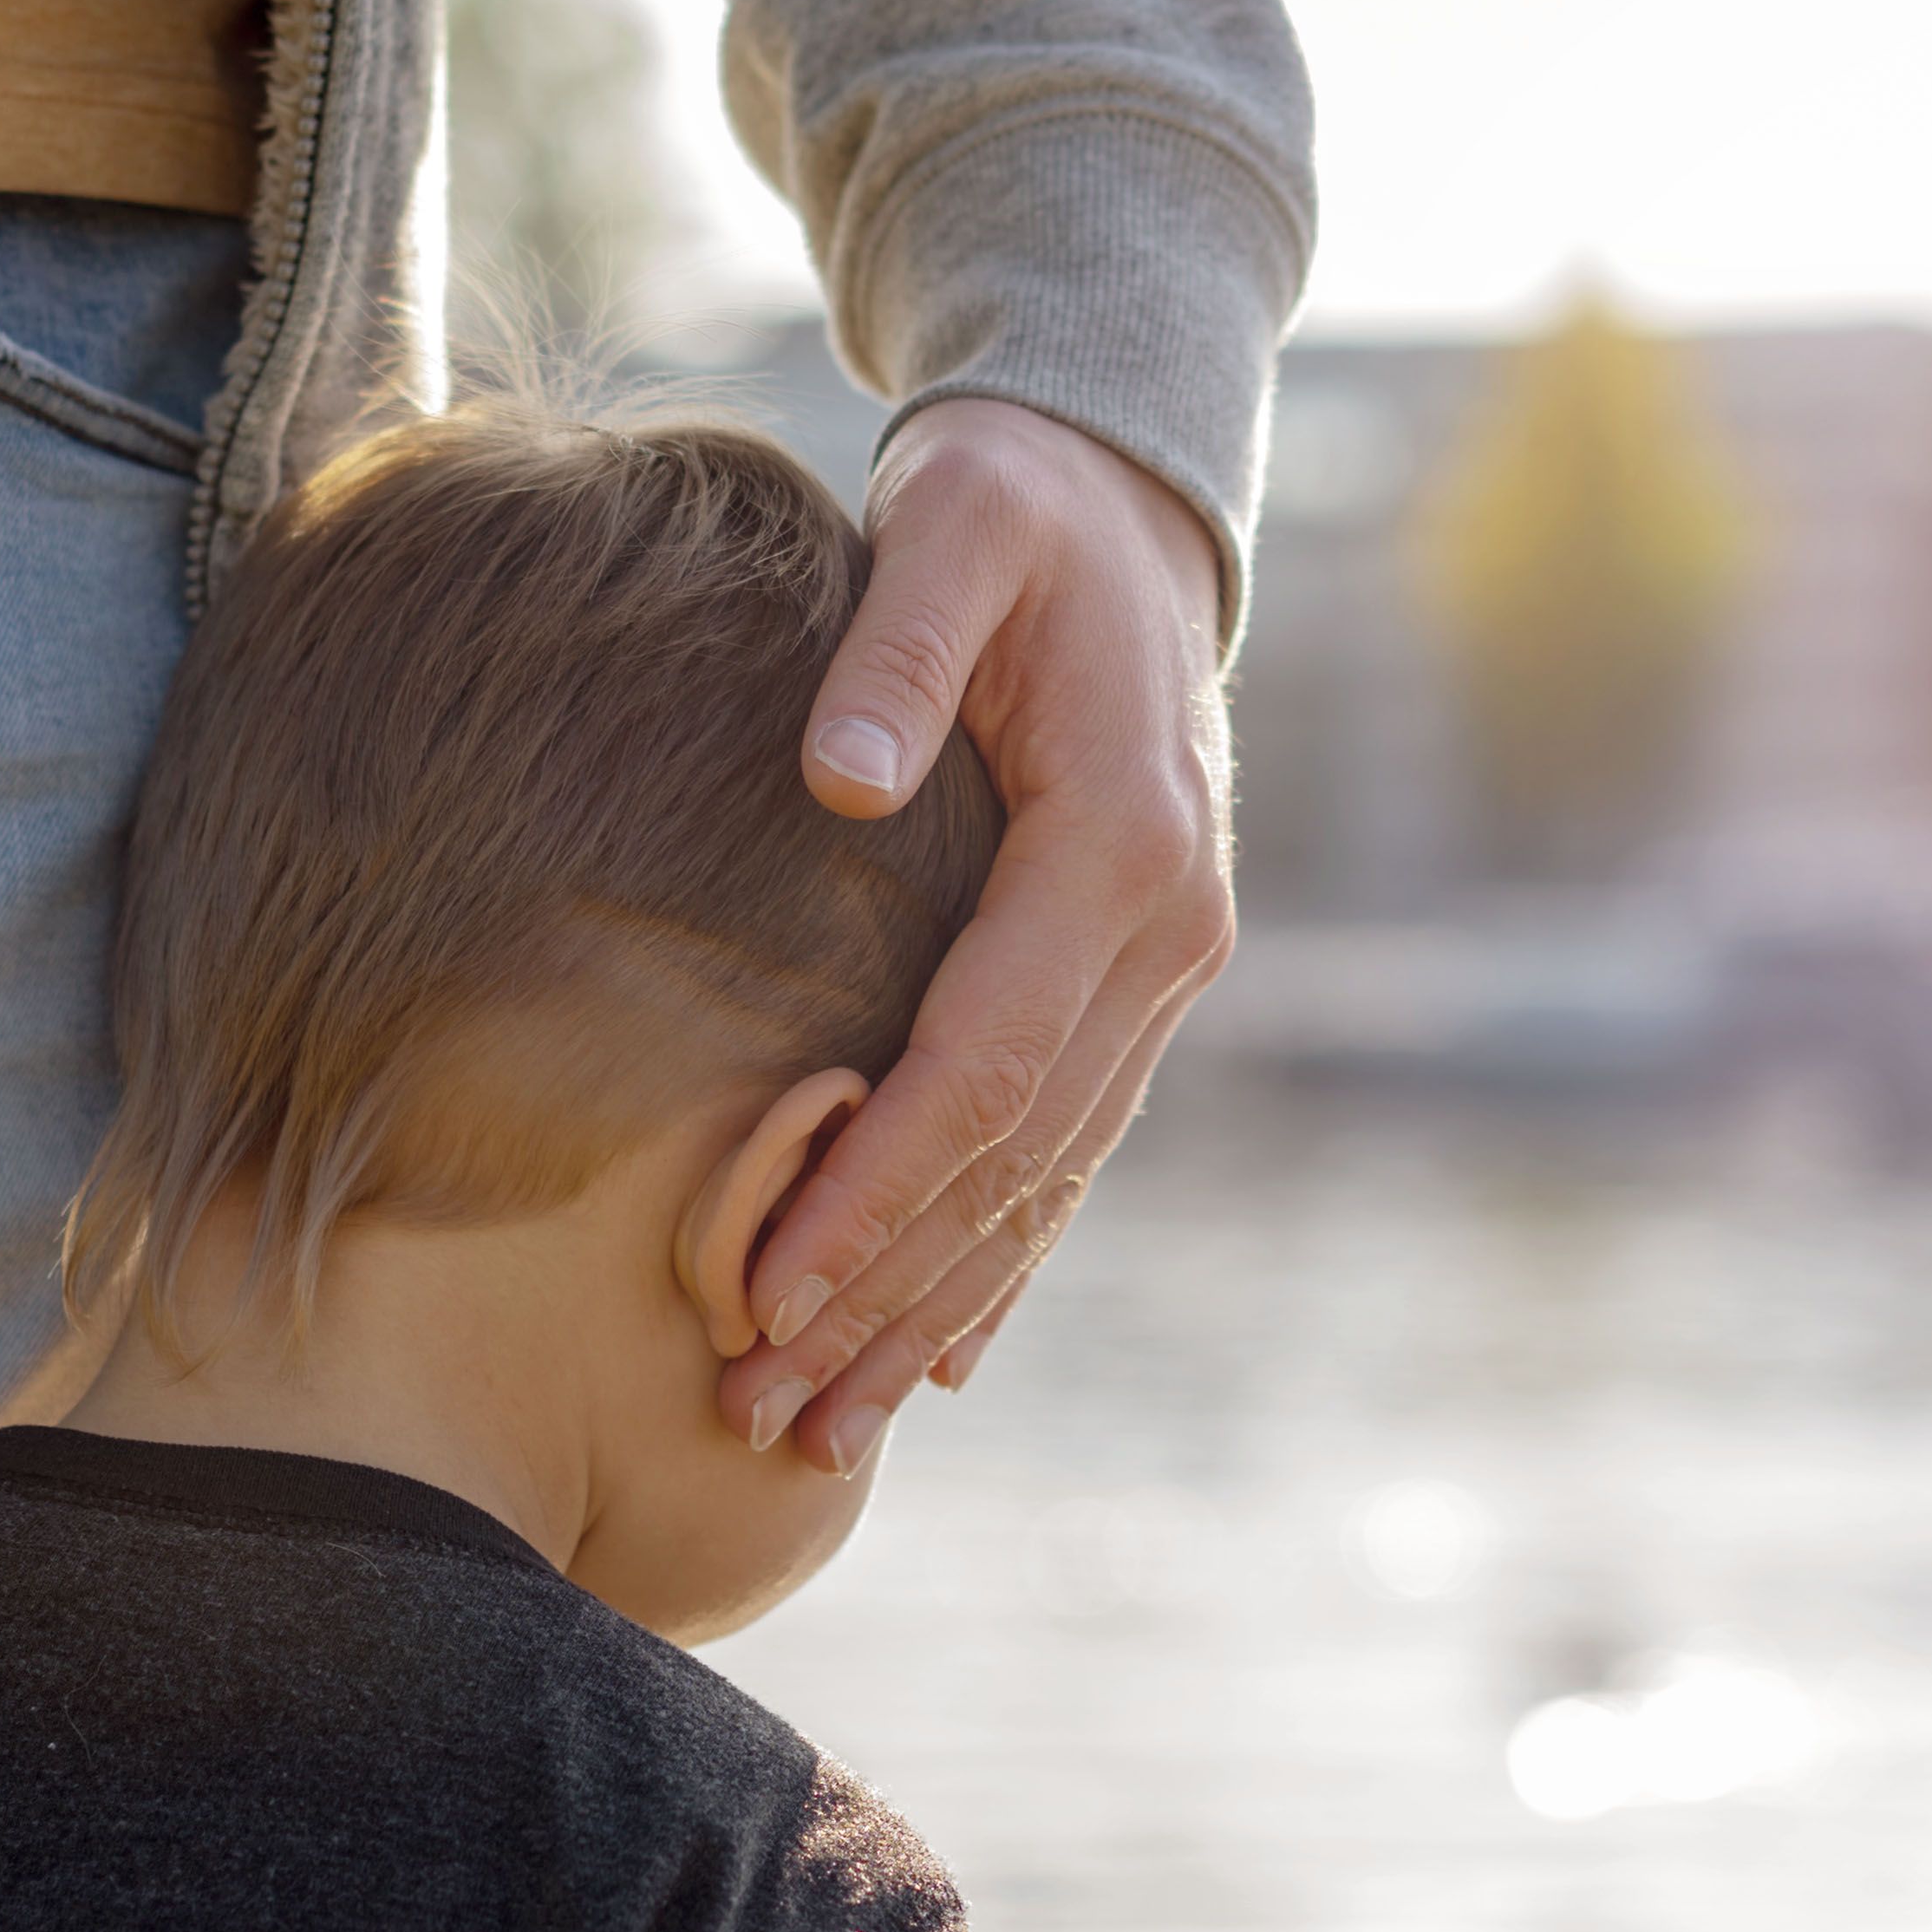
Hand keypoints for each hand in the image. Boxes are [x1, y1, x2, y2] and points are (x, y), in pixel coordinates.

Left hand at [723, 398, 1235, 1470]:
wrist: (1126, 503)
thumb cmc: (1012, 507)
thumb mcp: (954, 524)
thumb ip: (899, 649)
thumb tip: (835, 781)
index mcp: (1120, 848)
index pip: (980, 1065)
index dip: (873, 1190)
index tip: (764, 1293)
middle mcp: (1166, 935)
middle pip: (1015, 1163)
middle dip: (886, 1300)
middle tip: (765, 1415)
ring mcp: (1166, 971)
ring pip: (1047, 1185)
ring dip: (936, 1315)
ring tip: (823, 1428)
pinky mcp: (1138, 985)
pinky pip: (1069, 1153)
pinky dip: (1001, 1260)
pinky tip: (939, 1360)